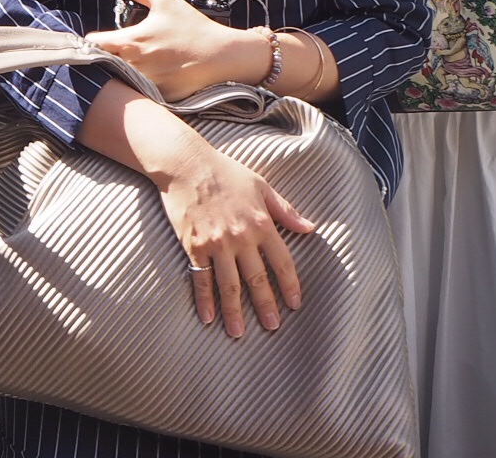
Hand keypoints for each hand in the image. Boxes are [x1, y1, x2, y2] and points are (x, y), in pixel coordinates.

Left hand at [91, 0, 255, 100]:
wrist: (221, 55)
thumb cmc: (192, 26)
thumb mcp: (164, 0)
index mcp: (131, 41)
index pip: (94, 45)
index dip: (90, 41)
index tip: (96, 39)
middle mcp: (134, 65)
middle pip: (103, 64)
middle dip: (103, 57)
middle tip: (112, 51)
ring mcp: (146, 83)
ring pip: (120, 79)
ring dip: (119, 72)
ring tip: (131, 63)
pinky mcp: (158, 96)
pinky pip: (139, 92)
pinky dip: (138, 85)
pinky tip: (148, 76)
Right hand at [159, 146, 312, 339]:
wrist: (184, 163)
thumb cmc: (224, 171)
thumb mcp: (261, 186)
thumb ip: (285, 211)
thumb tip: (310, 228)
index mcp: (261, 223)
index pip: (282, 262)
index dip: (290, 285)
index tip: (295, 304)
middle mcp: (240, 237)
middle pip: (256, 279)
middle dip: (265, 305)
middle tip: (272, 327)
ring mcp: (215, 244)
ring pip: (229, 285)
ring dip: (234, 311)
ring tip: (238, 333)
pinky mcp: (193, 245)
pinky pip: (200, 278)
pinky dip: (204, 299)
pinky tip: (208, 317)